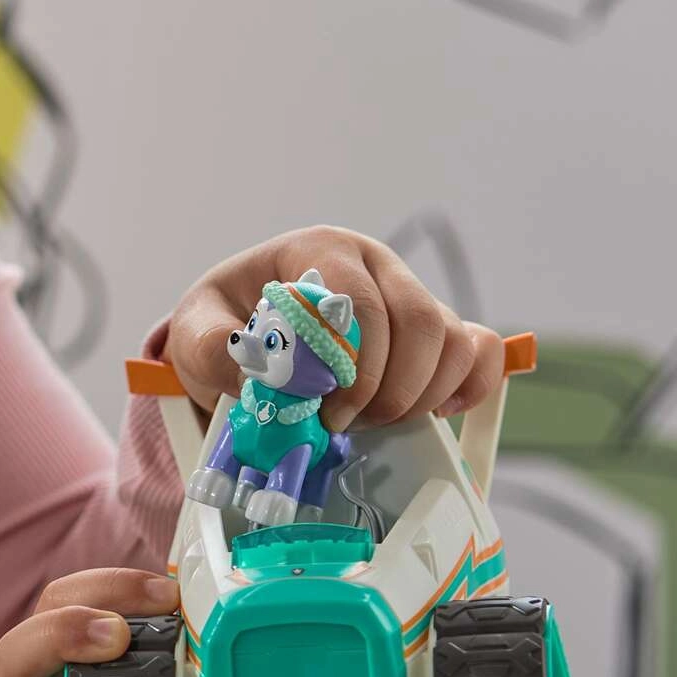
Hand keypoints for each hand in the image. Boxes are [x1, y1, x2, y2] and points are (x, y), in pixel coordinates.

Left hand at [164, 225, 503, 433]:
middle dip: (388, 387)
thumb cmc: (226, 325)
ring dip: (419, 396)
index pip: (359, 298)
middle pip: (419, 320)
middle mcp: (375, 266)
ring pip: (454, 340)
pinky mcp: (436, 334)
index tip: (325, 408)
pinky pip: (479, 352)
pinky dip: (466, 388)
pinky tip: (428, 414)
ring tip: (370, 423)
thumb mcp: (197, 331)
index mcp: (321, 251)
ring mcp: (411, 296)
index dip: (353, 361)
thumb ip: (213, 347)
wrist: (240, 336)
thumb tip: (256, 373)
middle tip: (346, 425)